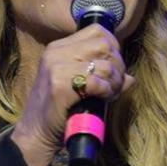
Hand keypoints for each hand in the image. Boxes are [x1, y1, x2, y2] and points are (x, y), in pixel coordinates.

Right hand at [12, 25, 136, 165]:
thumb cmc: (60, 111)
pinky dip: (106, 91)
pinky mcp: (59, 85)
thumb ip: (102, 76)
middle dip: (118, 65)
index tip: (114, 68)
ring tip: (109, 94)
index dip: (114, 47)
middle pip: (104, 44)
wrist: (36, 134)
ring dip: (114, 82)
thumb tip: (130, 78)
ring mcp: (56, 67)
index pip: (97, 31)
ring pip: (105, 64)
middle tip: (114, 84)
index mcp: (58, 48)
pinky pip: (96, 81)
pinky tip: (102, 99)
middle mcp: (56, 53)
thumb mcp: (80, 87)